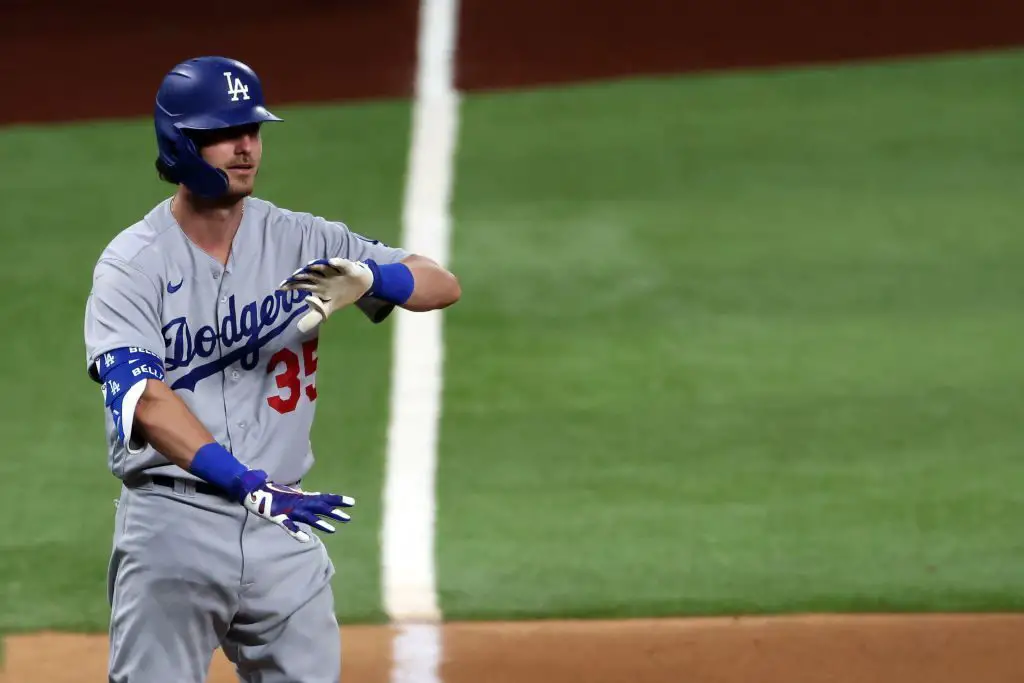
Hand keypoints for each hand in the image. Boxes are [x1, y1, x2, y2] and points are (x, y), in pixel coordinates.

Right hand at [239, 470, 354, 542]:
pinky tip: (305, 539)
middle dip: (334, 512)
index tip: (352, 503)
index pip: (324, 498)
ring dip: (320, 523)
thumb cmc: (276, 493)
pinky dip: (296, 532)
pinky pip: (289, 526)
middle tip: (348, 518)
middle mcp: (299, 503)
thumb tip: (320, 497)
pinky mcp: (279, 517)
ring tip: (332, 530)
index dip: (338, 500)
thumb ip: (308, 497)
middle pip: (320, 507)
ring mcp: (290, 510)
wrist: (255, 490)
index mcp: (303, 497)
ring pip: (308, 517)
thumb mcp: (295, 495)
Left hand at [279, 258, 373, 332]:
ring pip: (323, 267)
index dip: (291, 285)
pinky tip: (332, 262)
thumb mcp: (328, 308)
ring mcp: (334, 271)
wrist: (362, 285)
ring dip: (316, 266)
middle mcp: (323, 277)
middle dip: (301, 275)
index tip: (280, 288)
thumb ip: (315, 316)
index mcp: (317, 286)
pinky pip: (342, 264)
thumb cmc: (341, 294)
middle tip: (291, 277)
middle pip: (309, 275)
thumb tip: (300, 328)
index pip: (301, 285)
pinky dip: (337, 262)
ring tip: (308, 266)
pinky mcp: (347, 268)